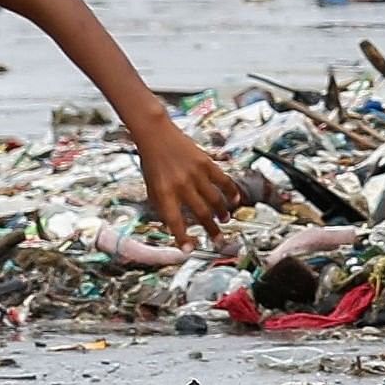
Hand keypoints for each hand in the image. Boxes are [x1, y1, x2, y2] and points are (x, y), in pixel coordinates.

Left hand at [138, 122, 240, 246]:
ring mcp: (195, 174)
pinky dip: (231, 192)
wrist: (155, 134)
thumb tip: (174, 226)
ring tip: (224, 220)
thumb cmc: (152, 163)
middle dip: (211, 230)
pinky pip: (223, 181)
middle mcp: (180, 185)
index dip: (182, 237)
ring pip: (214, 199)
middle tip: (218, 241)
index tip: (188, 250)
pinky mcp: (206, 163)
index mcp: (163, 193)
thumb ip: (162, 205)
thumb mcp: (150, 187)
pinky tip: (234, 201)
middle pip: (200, 213)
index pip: (174, 221)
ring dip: (221, 213)